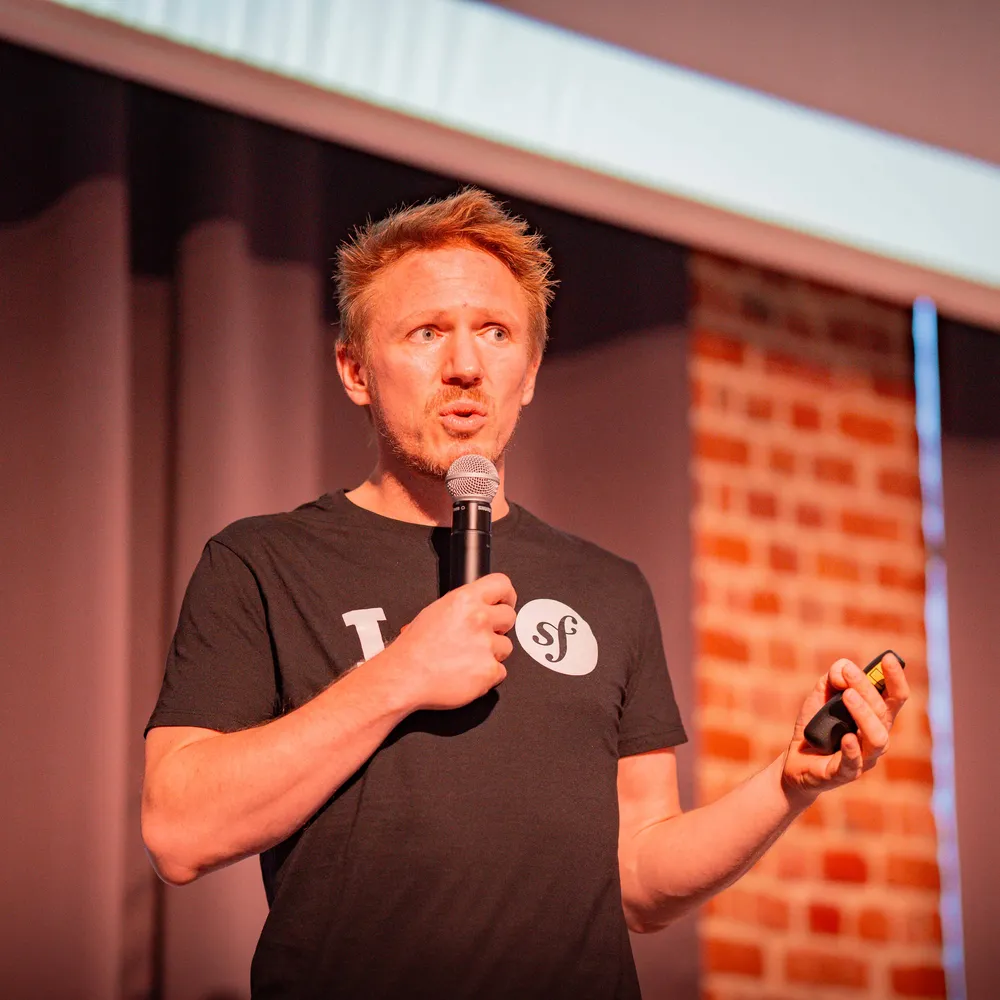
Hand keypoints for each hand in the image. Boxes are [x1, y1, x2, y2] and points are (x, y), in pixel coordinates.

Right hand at [375, 573, 516, 711]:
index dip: (506, 595)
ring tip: (466, 658)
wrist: (404, 677)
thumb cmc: (413, 649)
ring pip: (506, 646)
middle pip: (509, 617)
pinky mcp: (489, 670)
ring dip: (492, 653)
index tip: (505, 602)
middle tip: (480, 637)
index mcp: (464, 600)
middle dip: (498, 627)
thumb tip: (479, 606)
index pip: (502, 584)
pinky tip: (467, 672)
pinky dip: (487, 675)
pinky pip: (500, 671)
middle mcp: (478, 619)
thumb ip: (463, 607)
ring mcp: (486, 645)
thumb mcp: (434, 612)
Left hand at [780, 653, 908, 806]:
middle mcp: (876, 737)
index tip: (889, 658)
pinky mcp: (843, 773)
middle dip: (867, 689)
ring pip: (878, 738)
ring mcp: (863, 758)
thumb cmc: (817, 726)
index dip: (895, 679)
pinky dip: (852, 749)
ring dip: (864, 714)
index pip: (895, 697)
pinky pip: (853, 763)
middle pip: (883, 713)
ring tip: (848, 695)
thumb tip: (843, 669)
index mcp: (876, 718)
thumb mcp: (821, 696)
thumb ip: (833, 678)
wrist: (796, 759)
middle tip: (848, 672)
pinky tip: (846, 737)